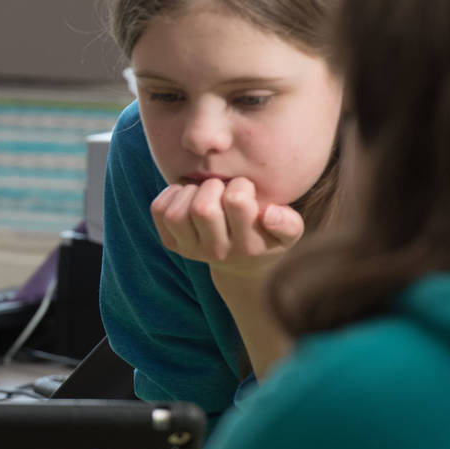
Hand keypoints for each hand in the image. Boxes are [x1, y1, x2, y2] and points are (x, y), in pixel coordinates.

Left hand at [150, 177, 304, 278]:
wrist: (243, 263)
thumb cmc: (268, 235)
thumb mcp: (289, 232)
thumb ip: (288, 223)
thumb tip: (268, 214)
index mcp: (249, 245)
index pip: (236, 202)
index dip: (240, 185)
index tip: (245, 189)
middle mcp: (217, 252)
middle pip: (203, 208)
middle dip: (213, 186)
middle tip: (222, 188)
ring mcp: (191, 250)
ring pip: (177, 213)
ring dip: (190, 191)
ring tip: (205, 191)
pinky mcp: (172, 244)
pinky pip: (160, 211)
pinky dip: (171, 194)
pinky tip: (189, 195)